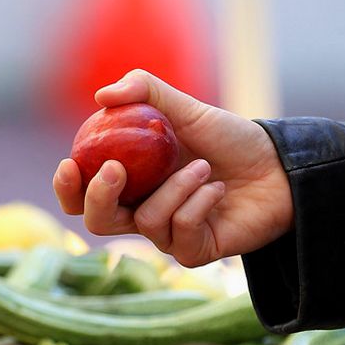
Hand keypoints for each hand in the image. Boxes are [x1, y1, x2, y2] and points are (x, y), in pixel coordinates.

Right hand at [53, 69, 292, 266]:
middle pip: (97, 222)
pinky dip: (197, 203)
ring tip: (203, 167)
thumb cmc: (231, 139)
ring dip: (174, 188)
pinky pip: (178, 230)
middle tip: (115, 169)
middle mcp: (143, 211)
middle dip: (98, 197)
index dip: (67, 187)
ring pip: (145, 221)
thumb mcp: (186, 108)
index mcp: (131, 182)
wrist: (278, 166)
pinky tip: (217, 188)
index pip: (83, 194)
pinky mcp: (194, 252)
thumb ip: (145, 92)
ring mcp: (168, 235)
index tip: (68, 163)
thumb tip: (101, 96)